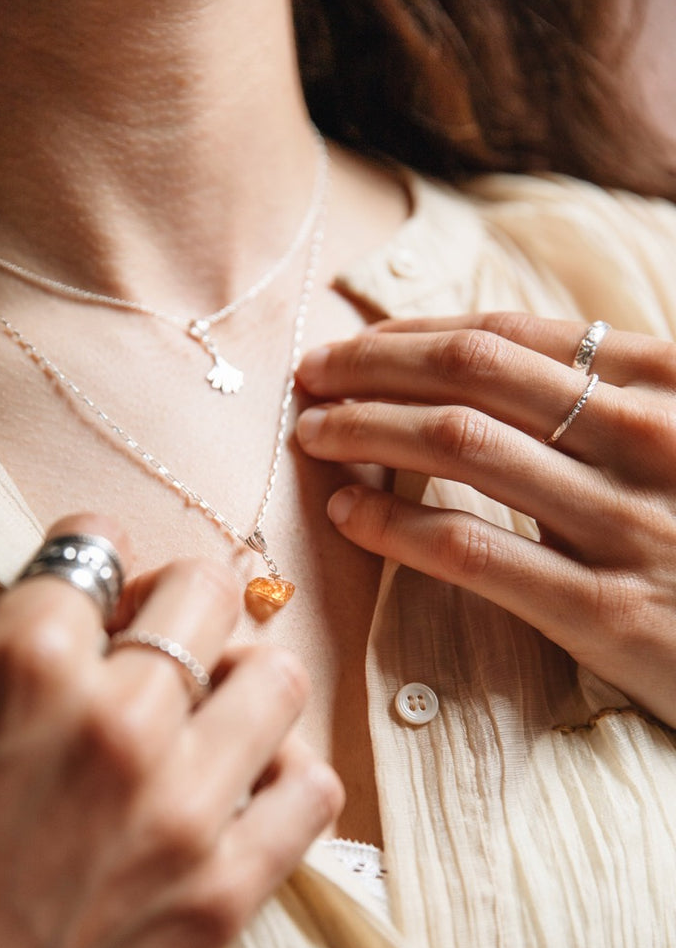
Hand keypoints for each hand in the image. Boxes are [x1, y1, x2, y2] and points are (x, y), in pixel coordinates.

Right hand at [0, 515, 341, 947]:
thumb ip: (2, 660)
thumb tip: (80, 615)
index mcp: (21, 665)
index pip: (96, 549)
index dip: (93, 560)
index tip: (100, 584)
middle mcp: (117, 720)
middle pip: (206, 591)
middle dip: (180, 599)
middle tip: (160, 635)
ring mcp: (184, 808)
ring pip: (276, 676)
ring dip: (242, 678)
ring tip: (209, 709)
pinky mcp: (224, 894)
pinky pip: (313, 789)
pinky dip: (285, 774)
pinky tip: (244, 788)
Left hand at [296, 312, 675, 727]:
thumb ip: (616, 396)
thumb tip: (500, 364)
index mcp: (668, 384)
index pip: (509, 336)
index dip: (414, 334)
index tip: (353, 344)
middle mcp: (648, 438)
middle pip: (472, 375)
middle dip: (373, 367)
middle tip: (309, 377)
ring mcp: (629, 525)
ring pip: (461, 448)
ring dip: (366, 431)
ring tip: (313, 434)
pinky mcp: (609, 613)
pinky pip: (474, 550)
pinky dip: (396, 524)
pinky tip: (350, 515)